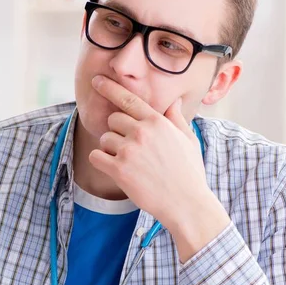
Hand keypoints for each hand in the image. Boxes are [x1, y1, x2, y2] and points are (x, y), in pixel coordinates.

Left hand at [89, 75, 229, 260]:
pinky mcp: (119, 170)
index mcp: (157, 122)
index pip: (128, 99)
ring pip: (104, 139)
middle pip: (113, 120)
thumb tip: (175, 102)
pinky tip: (114, 168)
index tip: (97, 81)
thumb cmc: (189, 173)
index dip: (109, 88)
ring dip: (111, 149)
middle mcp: (142, 132)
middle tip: (131, 148)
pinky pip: (96, 157)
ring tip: (129, 163)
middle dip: (118, 131)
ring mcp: (129, 151)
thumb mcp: (189, 141)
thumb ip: (177, 119)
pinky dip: (101, 161)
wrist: (186, 203)